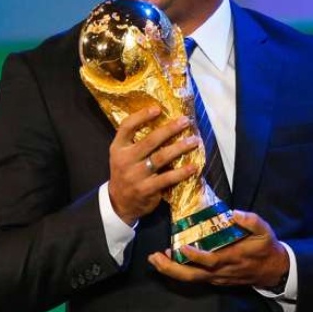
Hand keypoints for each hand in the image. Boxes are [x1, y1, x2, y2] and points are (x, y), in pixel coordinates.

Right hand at [108, 107, 200, 224]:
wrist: (119, 202)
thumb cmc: (126, 172)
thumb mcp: (123, 155)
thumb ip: (136, 141)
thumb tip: (164, 122)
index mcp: (118, 148)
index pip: (126, 127)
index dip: (141, 116)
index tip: (158, 108)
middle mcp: (125, 160)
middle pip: (150, 141)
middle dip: (170, 129)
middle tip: (185, 121)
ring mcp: (135, 176)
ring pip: (161, 158)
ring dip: (180, 147)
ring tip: (194, 141)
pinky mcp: (146, 189)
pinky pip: (167, 178)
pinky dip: (181, 172)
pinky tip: (193, 166)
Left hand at [148, 210, 289, 287]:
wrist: (273, 270)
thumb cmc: (266, 247)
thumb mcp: (264, 230)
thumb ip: (251, 220)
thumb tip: (234, 213)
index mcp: (232, 257)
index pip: (210, 260)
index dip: (195, 256)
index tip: (181, 247)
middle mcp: (221, 271)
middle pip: (193, 276)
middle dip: (171, 269)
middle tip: (154, 258)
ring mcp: (217, 278)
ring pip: (191, 279)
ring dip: (171, 271)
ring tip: (155, 259)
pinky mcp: (215, 280)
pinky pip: (195, 278)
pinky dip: (179, 271)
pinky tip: (169, 261)